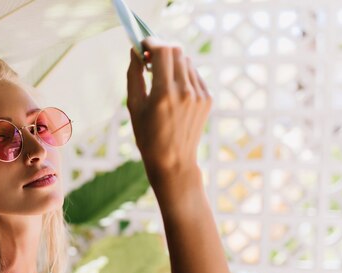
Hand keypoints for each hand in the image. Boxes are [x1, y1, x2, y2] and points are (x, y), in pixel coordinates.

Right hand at [127, 38, 211, 180]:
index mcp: (163, 94)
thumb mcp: (134, 106)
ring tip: (160, 76)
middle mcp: (184, 92)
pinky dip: (182, 74)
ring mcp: (199, 95)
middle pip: (176, 51)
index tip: (143, 44)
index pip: (163, 50)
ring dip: (172, 61)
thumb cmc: (148, 136)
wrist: (173, 161)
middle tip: (150, 57)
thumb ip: (134, 75)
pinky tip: (173, 90)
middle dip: (162, 49)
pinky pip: (194, 75)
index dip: (152, 42)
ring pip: (186, 61)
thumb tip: (135, 51)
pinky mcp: (207, 99)